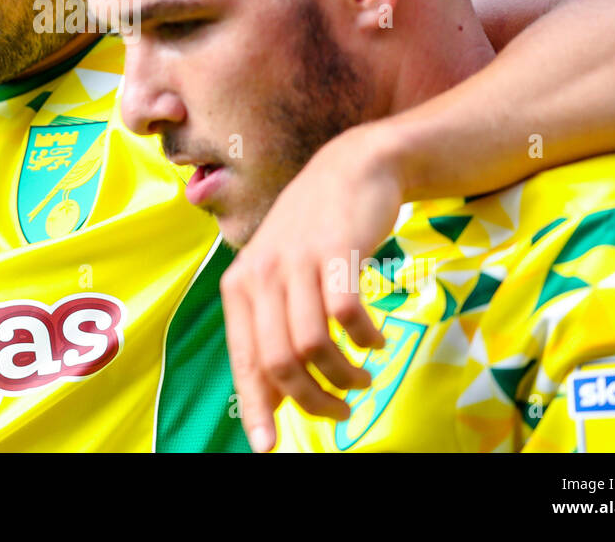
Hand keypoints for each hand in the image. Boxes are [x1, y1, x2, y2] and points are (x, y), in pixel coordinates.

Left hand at [221, 121, 403, 451]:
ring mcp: (296, 261)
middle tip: (342, 410)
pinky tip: (375, 341)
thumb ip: (271, 328)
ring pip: (312, 345)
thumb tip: (271, 400)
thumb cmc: (315, 231)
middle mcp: (260, 274)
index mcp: (239, 286)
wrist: (352, 166)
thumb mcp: (280, 275)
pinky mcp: (335, 251)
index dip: (257, 409)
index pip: (244, 360)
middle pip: (280, 362)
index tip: (268, 448)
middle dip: (313, 400)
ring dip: (344, 375)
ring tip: (363, 377)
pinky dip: (364, 340)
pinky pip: (347, 316)